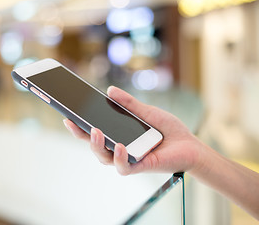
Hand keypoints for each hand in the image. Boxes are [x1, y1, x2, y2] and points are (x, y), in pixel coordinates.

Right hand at [63, 86, 204, 174]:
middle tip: (74, 122)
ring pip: (105, 158)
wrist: (191, 144)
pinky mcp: (141, 166)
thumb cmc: (169, 130)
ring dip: (97, 146)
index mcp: (120, 135)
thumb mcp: (147, 112)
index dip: (80, 126)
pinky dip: (121, 158)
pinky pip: (125, 167)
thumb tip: (110, 91)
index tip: (67, 115)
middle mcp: (121, 148)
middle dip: (82, 135)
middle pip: (95, 146)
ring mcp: (130, 158)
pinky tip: (121, 147)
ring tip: (96, 131)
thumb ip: (129, 104)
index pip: (95, 132)